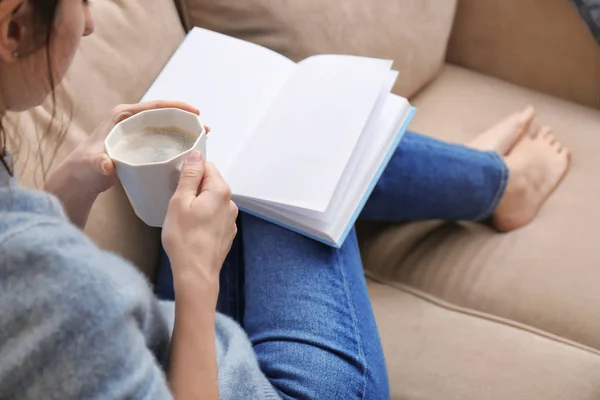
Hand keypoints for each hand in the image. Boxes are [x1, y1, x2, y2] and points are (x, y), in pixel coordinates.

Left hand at [46, 101, 201, 227]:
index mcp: (122, 116)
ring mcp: (137, 133)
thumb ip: (98, 163)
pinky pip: (163, 139)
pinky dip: (177, 141)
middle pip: (164, 115)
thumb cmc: (84, 167)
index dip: (176, 107)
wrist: (80, 178)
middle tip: (204, 128)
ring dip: (184, 130)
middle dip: (186, 119)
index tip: (194, 112)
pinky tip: (190, 149)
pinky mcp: (141, 145)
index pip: (153, 106)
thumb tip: (107, 165)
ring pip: (165, 126)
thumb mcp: (90, 164)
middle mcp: (131, 120)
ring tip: (203, 137)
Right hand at [162, 151, 237, 299]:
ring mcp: (231, 219)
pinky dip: (205, 217)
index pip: (207, 166)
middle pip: (211, 183)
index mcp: (220, 191)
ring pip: (213, 201)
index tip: (177, 184)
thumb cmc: (184, 237)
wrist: (196, 273)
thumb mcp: (180, 202)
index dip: (190, 172)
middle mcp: (230, 203)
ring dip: (200, 203)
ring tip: (184, 218)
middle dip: (194, 188)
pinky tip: (193, 229)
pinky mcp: (228, 232)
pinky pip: (215, 216)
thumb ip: (189, 176)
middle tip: (177, 203)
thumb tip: (196, 154)